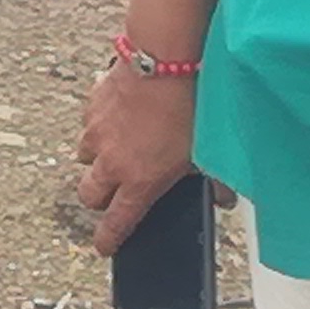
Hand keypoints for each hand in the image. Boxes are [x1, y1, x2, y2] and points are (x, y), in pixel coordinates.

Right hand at [69, 63, 199, 251]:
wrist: (164, 62)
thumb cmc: (187, 106)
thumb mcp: (207, 151)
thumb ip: (214, 182)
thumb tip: (225, 198)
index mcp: (139, 182)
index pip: (115, 224)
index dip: (108, 240)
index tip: (105, 246)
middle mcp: (111, 162)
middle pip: (88, 195)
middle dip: (98, 198)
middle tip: (114, 192)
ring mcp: (97, 134)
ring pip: (84, 158)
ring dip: (97, 160)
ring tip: (117, 149)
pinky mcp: (92, 106)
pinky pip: (89, 125)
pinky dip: (100, 127)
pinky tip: (119, 117)